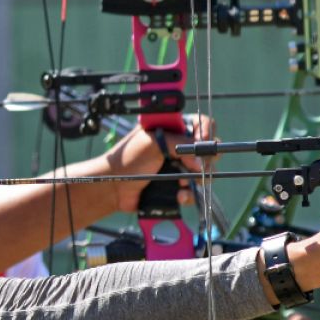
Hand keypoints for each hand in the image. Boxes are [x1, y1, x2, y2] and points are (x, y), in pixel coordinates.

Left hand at [99, 114, 214, 213]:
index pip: (201, 123)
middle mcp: (178, 147)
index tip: (201, 144)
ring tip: (182, 184)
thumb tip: (201, 159)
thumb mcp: (153, 143)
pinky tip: (179, 195)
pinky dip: (189, 194)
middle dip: (204, 161)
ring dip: (196, 180)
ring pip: (203, 172)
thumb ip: (180, 144)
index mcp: (172, 129)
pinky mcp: (177, 185)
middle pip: (206, 150)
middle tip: (195, 168)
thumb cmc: (127, 161)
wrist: (113, 188)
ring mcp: (179, 166)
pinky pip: (193, 190)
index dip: (206, 133)